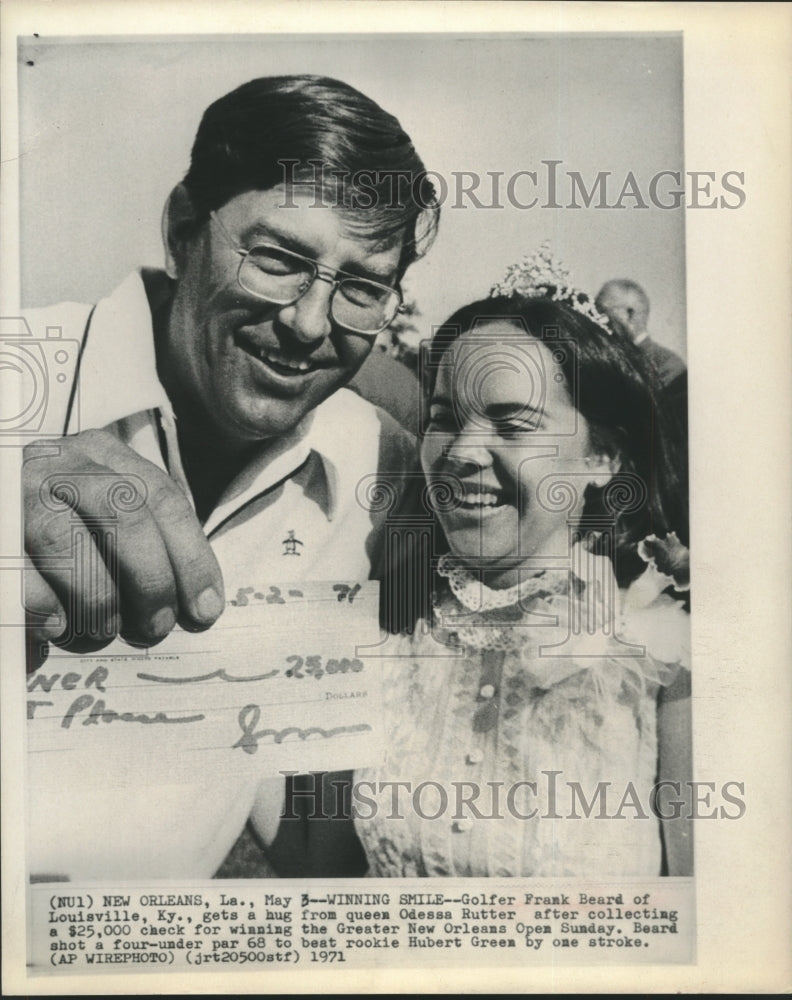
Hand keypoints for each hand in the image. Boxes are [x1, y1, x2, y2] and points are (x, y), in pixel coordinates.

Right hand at [24, 429, 223, 654]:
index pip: (163, 500)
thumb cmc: (60, 525)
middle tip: (156, 627)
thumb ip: (151, 542)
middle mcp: (60, 465)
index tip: (205, 609)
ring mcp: (17, 495)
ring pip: (68, 545)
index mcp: (103, 456)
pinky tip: (58, 626)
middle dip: (151, 580)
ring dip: (98, 600)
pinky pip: (19, 576)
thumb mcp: (108, 514)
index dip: (191, 559)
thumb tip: (200, 605)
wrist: (2, 510)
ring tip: (104, 629)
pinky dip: (45, 608)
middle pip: (124, 515)